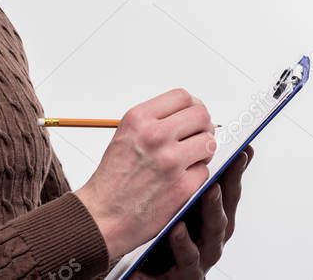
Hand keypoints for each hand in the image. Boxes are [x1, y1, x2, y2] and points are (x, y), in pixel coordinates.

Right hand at [75, 89, 217, 258]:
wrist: (103, 215)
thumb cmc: (113, 178)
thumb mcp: (125, 135)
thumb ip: (154, 121)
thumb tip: (187, 114)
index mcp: (138, 119)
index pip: (182, 97)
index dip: (192, 106)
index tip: (192, 116)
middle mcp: (155, 135)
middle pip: (201, 115)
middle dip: (203, 126)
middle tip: (197, 137)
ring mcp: (170, 161)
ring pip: (209, 143)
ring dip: (203, 151)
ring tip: (189, 159)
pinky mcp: (182, 186)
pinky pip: (205, 171)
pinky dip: (196, 175)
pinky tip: (180, 180)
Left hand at [129, 146, 253, 278]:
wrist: (132, 251)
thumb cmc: (157, 219)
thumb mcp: (173, 191)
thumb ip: (187, 167)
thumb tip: (201, 133)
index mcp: (210, 208)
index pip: (228, 183)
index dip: (236, 166)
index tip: (242, 147)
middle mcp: (212, 229)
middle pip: (228, 204)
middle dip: (229, 185)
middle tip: (228, 161)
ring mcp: (203, 250)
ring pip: (214, 230)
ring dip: (213, 210)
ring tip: (209, 190)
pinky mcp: (187, 270)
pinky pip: (187, 256)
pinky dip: (184, 242)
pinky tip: (176, 228)